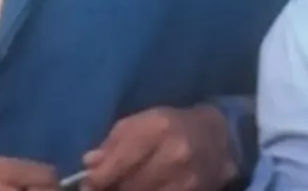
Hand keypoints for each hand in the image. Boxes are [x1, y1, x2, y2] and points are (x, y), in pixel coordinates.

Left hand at [81, 105, 238, 190]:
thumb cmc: (172, 126)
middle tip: (103, 190)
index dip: (97, 180)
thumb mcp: (141, 122)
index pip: (118, 163)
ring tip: (121, 189)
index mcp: (157, 129)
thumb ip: (113, 142)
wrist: (219, 139)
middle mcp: (174, 154)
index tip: (88, 185)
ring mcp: (187, 179)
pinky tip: (143, 190)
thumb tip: (89, 163)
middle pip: (129, 186)